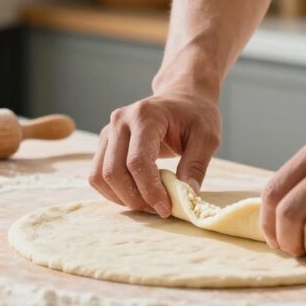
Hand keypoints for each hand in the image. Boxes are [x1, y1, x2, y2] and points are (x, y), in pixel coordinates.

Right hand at [89, 92, 221, 217]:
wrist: (182, 96)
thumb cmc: (196, 115)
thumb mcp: (207, 137)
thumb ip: (196, 165)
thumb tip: (186, 196)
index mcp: (146, 116)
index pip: (137, 161)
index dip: (149, 190)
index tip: (166, 208)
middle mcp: (120, 121)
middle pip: (113, 171)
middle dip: (135, 198)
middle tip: (158, 209)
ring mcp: (109, 131)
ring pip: (100, 176)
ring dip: (121, 197)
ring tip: (148, 203)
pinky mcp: (106, 142)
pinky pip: (98, 174)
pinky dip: (114, 191)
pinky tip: (137, 194)